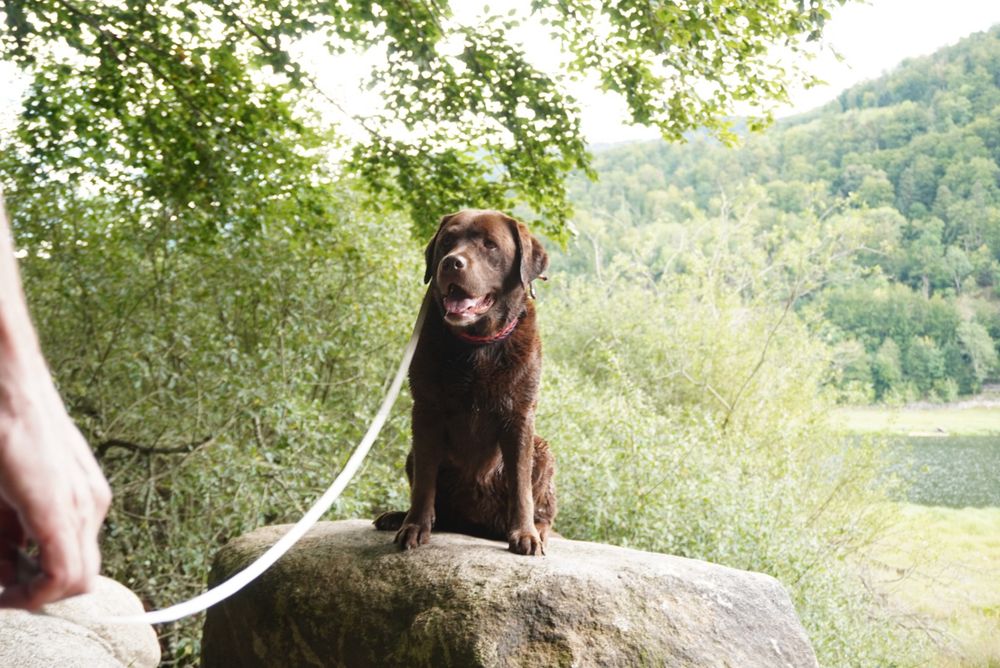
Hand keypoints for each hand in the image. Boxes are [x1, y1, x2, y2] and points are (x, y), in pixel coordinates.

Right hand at [0, 359, 111, 608]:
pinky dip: (35, 592)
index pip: (73, 563)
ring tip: (0, 571)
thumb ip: (10, 535)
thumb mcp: (7, 496)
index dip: (39, 586)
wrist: (5, 380)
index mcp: (81, 497)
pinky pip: (63, 573)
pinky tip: (6, 585)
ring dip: (31, 591)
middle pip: (77, 577)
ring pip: (73, 581)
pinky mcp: (61, 507)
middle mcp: (91, 503)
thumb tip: (10, 574)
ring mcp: (82, 504)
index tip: (6, 582)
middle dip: (35, 591)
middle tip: (1, 583)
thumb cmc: (2, 433)